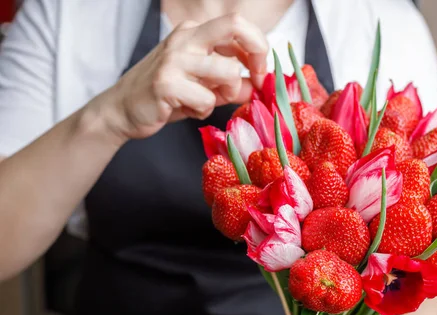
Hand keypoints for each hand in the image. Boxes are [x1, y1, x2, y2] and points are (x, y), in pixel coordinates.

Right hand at [91, 13, 267, 141]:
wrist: (122, 110)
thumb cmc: (165, 96)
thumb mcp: (204, 85)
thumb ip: (231, 83)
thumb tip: (259, 86)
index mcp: (194, 32)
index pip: (238, 24)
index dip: (259, 47)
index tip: (259, 73)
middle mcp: (185, 38)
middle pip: (235, 25)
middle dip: (257, 54)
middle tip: (255, 80)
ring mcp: (175, 58)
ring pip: (228, 72)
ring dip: (225, 95)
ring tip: (204, 101)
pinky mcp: (166, 82)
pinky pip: (207, 100)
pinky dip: (202, 111)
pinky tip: (184, 109)